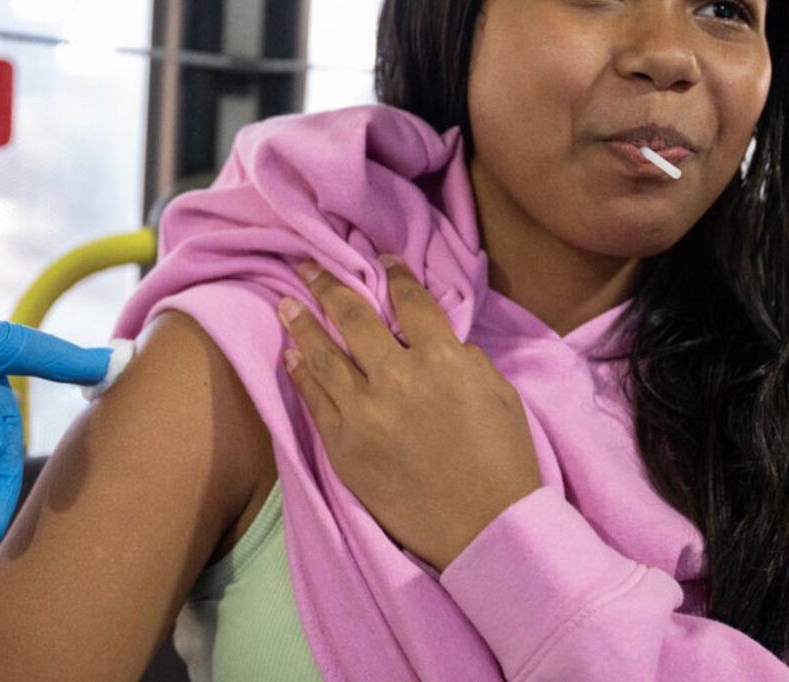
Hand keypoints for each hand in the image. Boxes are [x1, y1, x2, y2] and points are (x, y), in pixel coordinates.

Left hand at [278, 255, 541, 570]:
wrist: (485, 528)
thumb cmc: (503, 459)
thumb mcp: (498, 392)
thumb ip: (461, 357)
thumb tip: (431, 341)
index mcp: (442, 359)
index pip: (411, 301)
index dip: (395, 275)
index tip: (381, 260)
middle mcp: (396, 378)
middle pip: (353, 317)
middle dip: (328, 285)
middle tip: (307, 265)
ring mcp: (363, 413)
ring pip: (322, 355)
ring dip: (301, 324)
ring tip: (285, 304)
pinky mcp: (342, 447)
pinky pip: (313, 400)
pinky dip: (301, 373)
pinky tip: (291, 355)